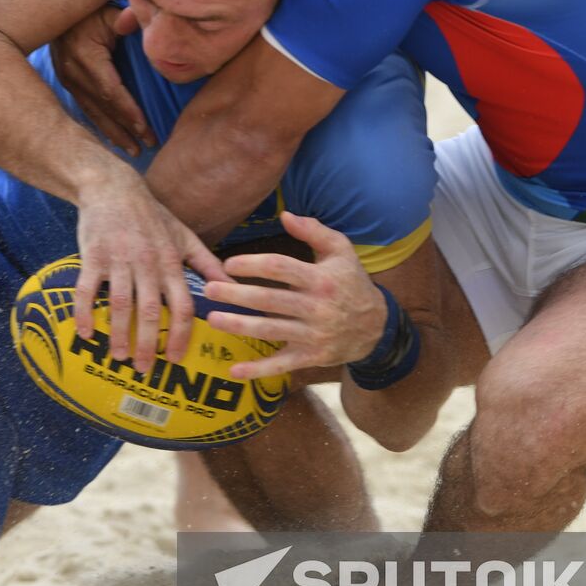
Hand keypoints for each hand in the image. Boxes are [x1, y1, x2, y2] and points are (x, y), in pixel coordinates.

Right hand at [50, 5, 150, 154]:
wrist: (54, 11)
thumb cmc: (88, 10)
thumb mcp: (106, 11)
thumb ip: (123, 18)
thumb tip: (135, 19)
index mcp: (85, 56)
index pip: (110, 90)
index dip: (127, 110)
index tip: (144, 127)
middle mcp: (73, 73)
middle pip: (102, 108)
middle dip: (125, 130)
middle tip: (147, 147)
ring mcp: (68, 81)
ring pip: (93, 113)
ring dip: (113, 134)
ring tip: (133, 151)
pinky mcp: (67, 83)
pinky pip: (86, 109)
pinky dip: (101, 125)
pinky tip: (112, 140)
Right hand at [75, 168, 229, 365]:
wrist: (112, 188)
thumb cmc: (152, 215)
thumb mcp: (185, 235)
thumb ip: (208, 263)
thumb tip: (233, 286)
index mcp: (171, 262)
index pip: (182, 306)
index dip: (181, 335)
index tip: (177, 358)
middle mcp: (147, 264)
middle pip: (150, 312)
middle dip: (149, 345)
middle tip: (144, 370)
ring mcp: (119, 260)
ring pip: (119, 305)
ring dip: (119, 334)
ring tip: (119, 356)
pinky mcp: (93, 256)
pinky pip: (87, 290)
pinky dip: (85, 314)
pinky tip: (86, 334)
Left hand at [203, 211, 387, 377]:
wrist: (377, 326)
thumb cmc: (351, 283)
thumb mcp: (342, 251)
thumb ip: (314, 231)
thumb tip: (285, 214)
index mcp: (320, 279)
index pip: (280, 268)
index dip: (252, 265)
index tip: (228, 264)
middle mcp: (317, 307)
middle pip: (270, 300)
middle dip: (236, 294)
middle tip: (208, 289)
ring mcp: (313, 335)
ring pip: (270, 330)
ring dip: (238, 326)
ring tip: (212, 319)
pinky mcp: (311, 357)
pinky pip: (281, 364)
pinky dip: (257, 370)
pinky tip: (233, 370)